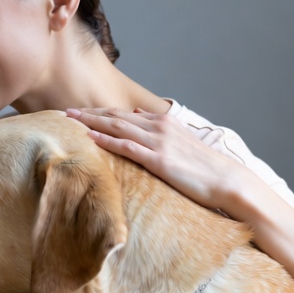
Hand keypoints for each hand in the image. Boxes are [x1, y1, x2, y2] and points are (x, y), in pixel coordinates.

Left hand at [66, 107, 251, 214]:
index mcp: (163, 121)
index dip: (99, 111)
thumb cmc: (205, 165)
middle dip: (89, 113)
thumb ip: (158, 125)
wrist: (228, 181)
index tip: (80, 111)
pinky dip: (106, 140)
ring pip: (117, 127)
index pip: (123, 113)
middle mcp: (158, 127)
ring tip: (70, 120)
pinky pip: (127, 147)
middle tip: (65, 111)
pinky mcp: (159, 160)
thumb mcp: (181, 138)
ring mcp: (158, 142)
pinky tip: (90, 137)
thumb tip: (138, 111)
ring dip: (91, 122)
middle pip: (115, 116)